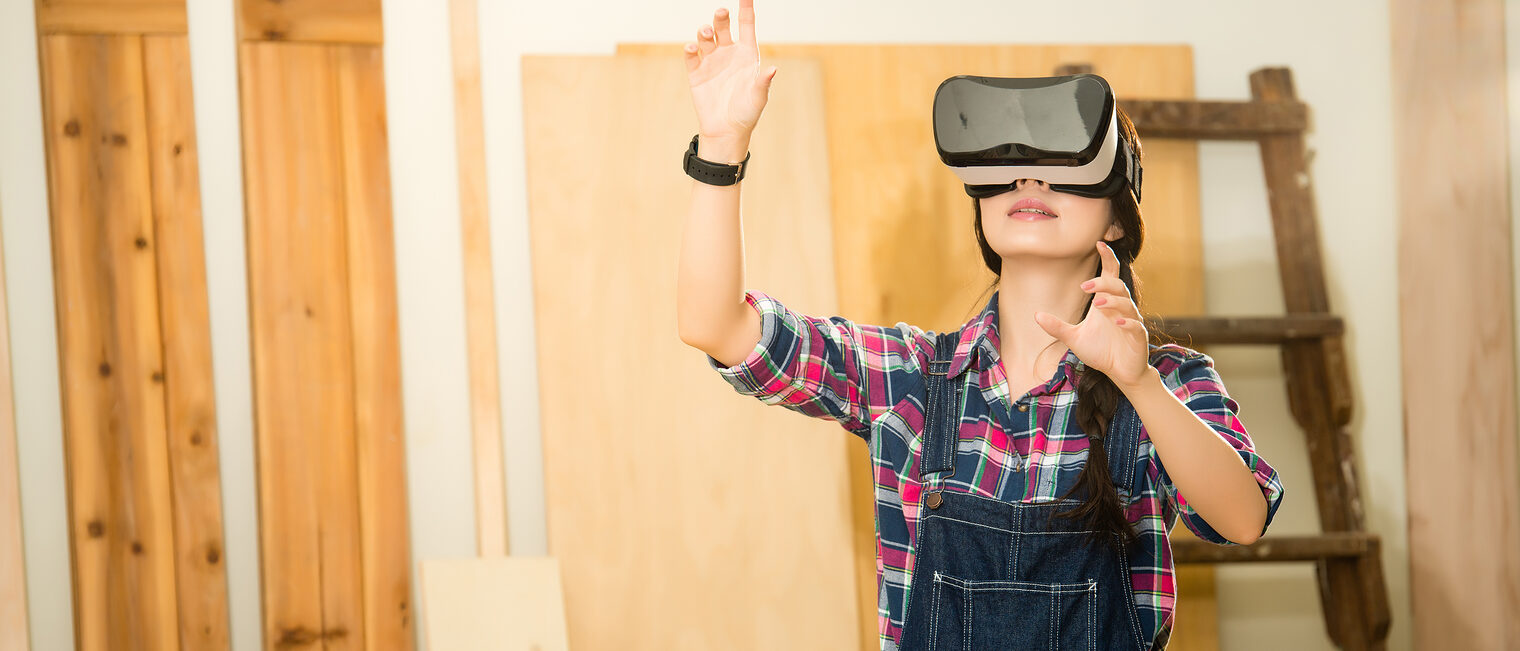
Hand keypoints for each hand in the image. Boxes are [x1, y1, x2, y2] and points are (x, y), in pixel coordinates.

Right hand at [683, 0, 776, 148]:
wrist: (726, 131)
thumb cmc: (747, 114)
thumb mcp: (758, 98)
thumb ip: (763, 83)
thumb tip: (773, 69)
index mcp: (747, 55)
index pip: (746, 25)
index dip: (745, 9)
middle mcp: (729, 54)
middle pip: (723, 27)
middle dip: (721, 18)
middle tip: (721, 13)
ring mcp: (712, 62)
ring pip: (706, 38)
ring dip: (705, 32)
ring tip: (707, 33)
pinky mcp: (696, 73)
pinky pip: (691, 56)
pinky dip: (690, 49)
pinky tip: (692, 48)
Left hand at [1034, 241, 1153, 389]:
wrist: (1119, 373)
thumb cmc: (1099, 351)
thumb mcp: (1073, 339)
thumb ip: (1057, 327)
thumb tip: (1035, 315)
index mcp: (1106, 304)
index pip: (1111, 274)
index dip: (1108, 258)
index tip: (1100, 243)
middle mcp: (1120, 309)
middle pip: (1118, 286)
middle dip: (1103, 283)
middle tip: (1085, 286)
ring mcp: (1131, 322)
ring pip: (1127, 304)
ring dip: (1113, 301)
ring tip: (1098, 303)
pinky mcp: (1138, 338)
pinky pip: (1136, 326)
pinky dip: (1128, 323)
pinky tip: (1118, 322)